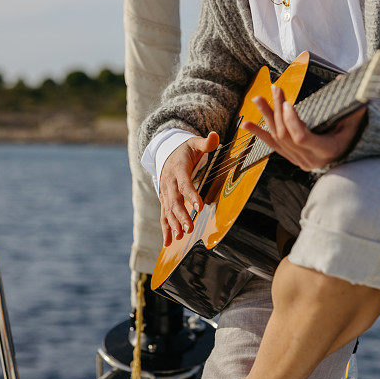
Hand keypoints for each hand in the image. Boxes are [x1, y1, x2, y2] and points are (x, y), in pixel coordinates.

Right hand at [158, 131, 218, 245]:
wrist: (165, 152)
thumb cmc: (185, 150)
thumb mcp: (194, 143)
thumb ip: (206, 143)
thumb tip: (216, 136)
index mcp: (178, 169)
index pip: (184, 183)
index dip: (191, 194)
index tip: (200, 206)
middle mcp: (168, 183)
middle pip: (174, 201)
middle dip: (181, 215)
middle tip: (190, 228)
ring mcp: (165, 193)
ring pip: (167, 210)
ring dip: (173, 224)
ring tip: (180, 237)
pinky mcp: (164, 200)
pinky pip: (163, 215)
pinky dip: (165, 229)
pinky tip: (167, 243)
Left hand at [241, 85, 366, 170]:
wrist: (352, 160)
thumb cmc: (356, 136)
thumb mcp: (355, 121)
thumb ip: (348, 103)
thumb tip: (338, 79)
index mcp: (326, 151)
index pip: (301, 137)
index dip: (292, 121)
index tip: (287, 103)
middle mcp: (310, 159)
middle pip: (286, 134)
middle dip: (279, 110)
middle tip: (276, 88)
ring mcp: (299, 161)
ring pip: (278, 138)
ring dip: (267, 117)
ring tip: (257, 98)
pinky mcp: (292, 158)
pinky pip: (273, 146)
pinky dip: (260, 134)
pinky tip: (247, 124)